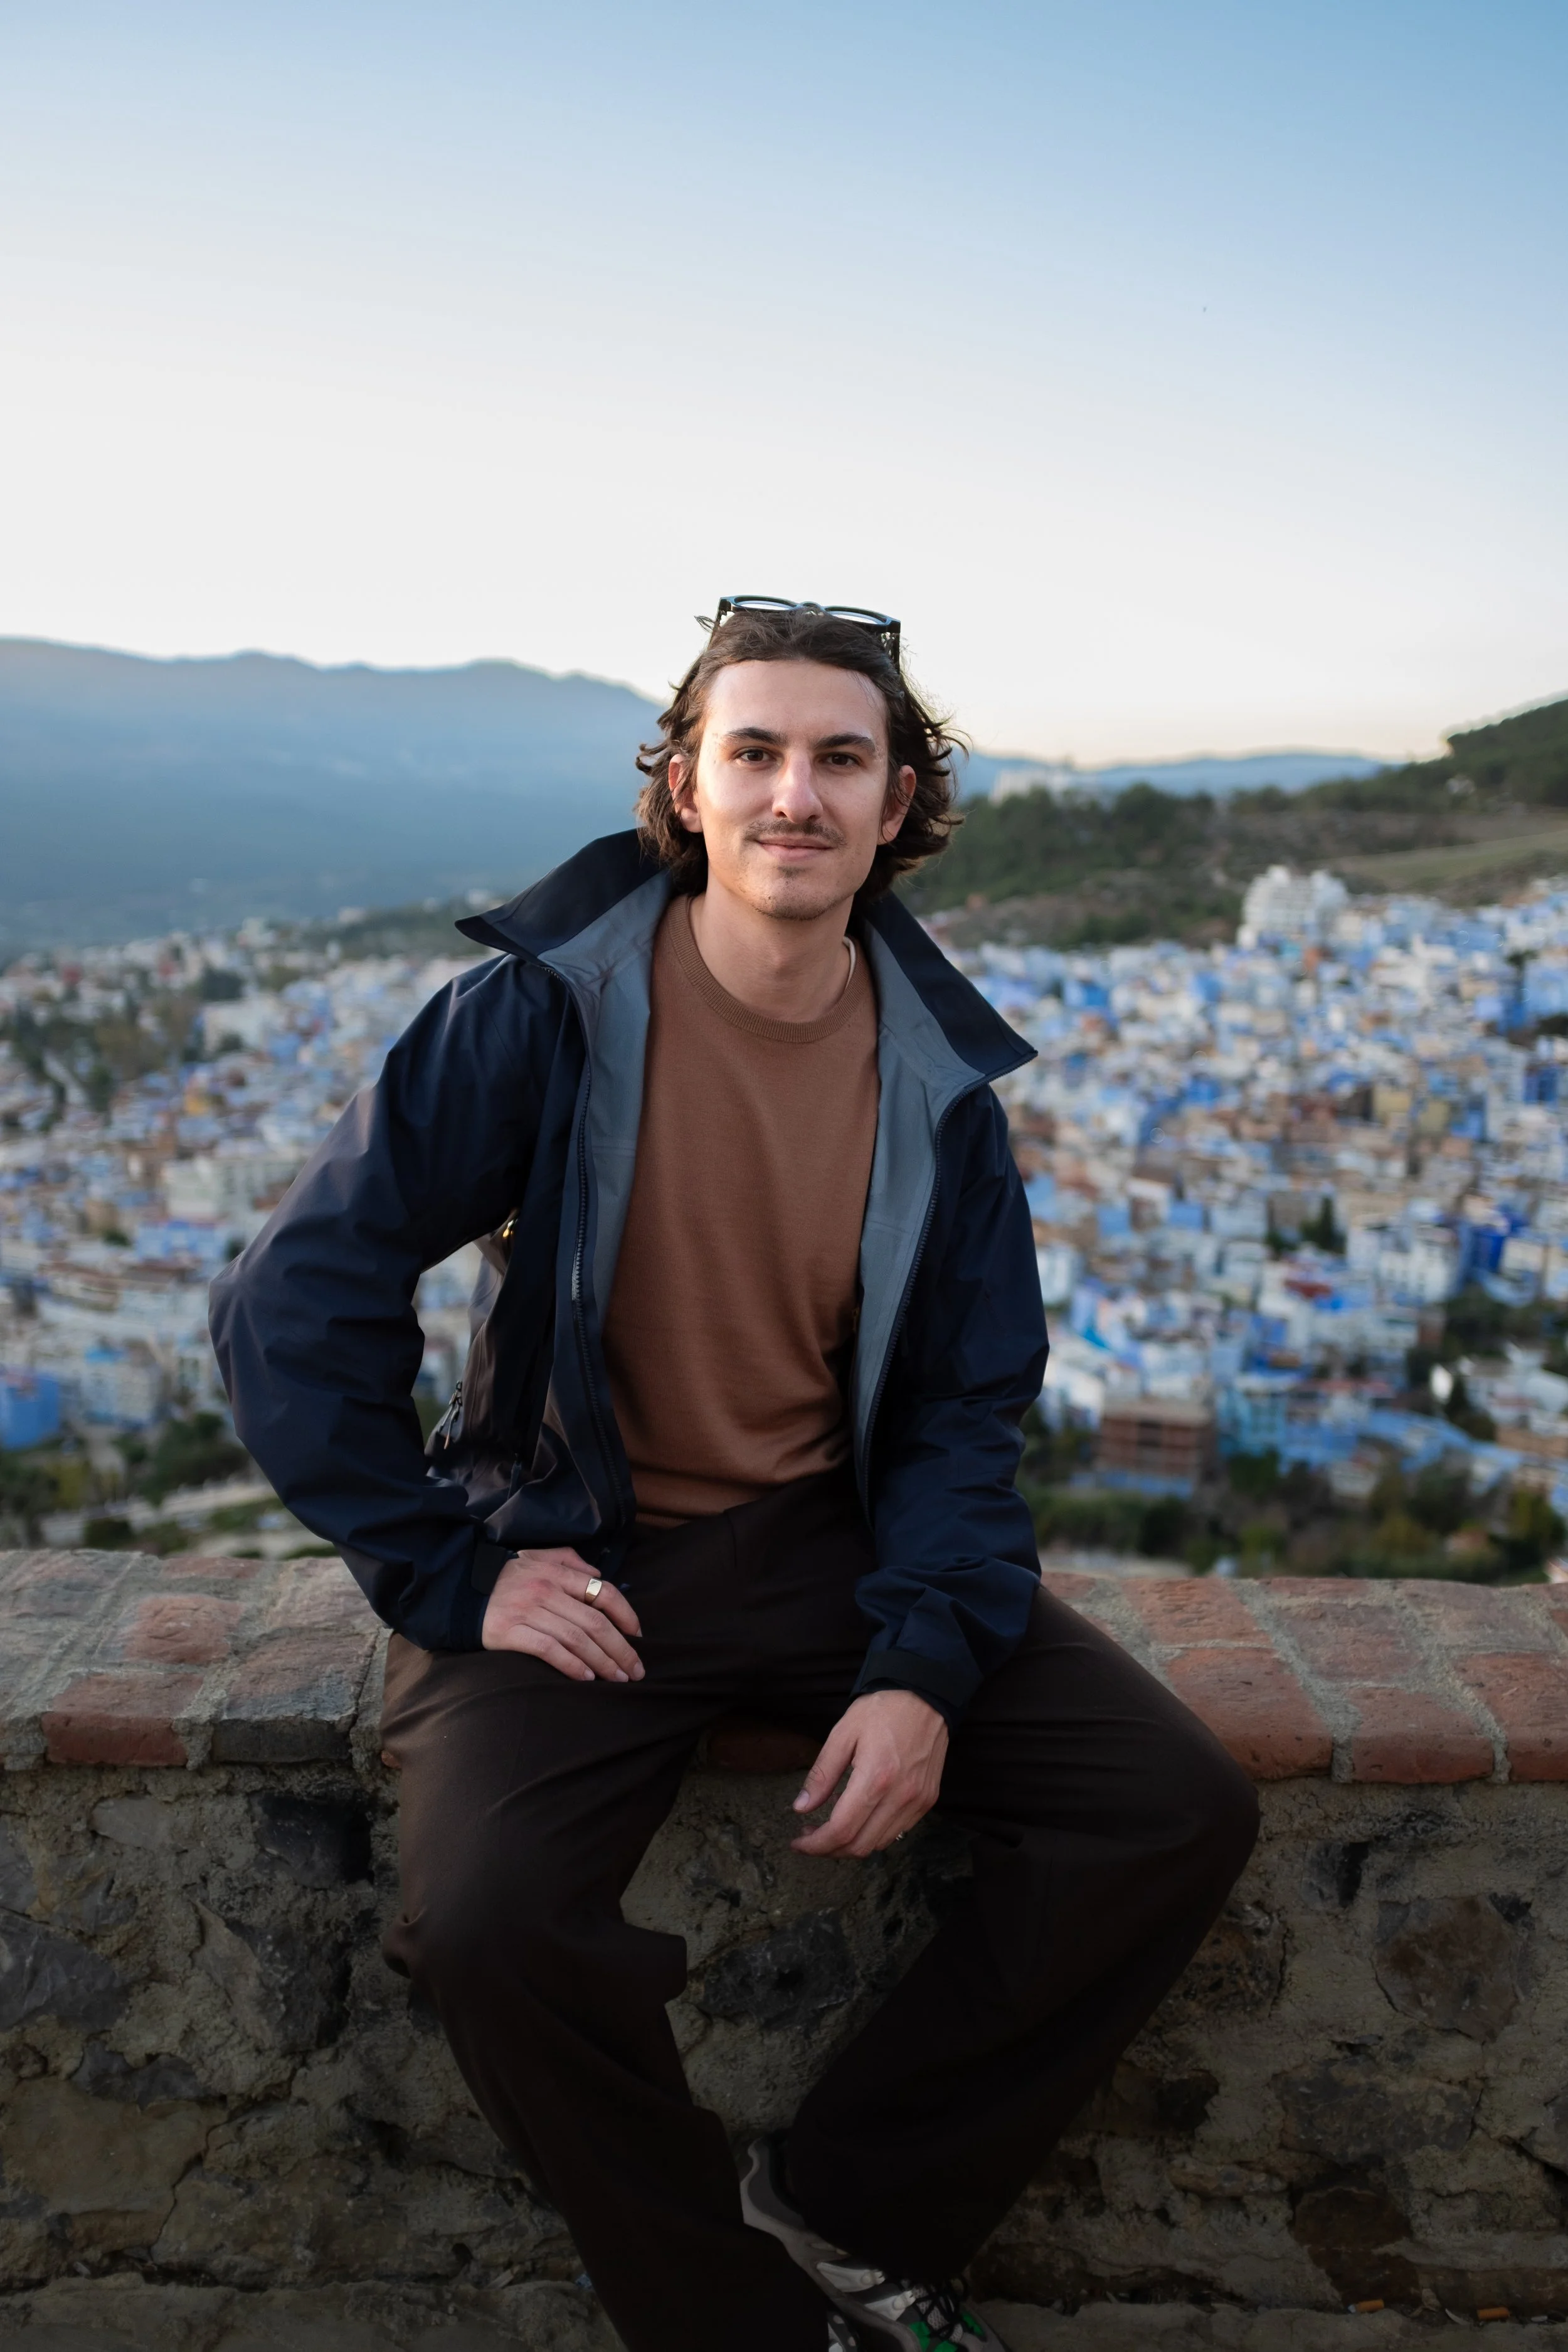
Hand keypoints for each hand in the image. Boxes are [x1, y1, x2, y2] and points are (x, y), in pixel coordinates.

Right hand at [481, 1548, 644, 1682]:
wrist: (458, 1589)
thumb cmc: (504, 1577)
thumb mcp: (537, 1557)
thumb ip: (569, 1561)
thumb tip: (597, 1575)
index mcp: (556, 1572)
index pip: (602, 1592)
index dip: (626, 1615)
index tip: (639, 1635)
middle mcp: (545, 1590)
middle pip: (594, 1622)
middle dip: (621, 1649)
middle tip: (636, 1670)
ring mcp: (527, 1611)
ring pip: (576, 1638)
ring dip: (602, 1661)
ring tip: (618, 1678)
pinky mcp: (510, 1632)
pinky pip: (548, 1650)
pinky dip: (571, 1664)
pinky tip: (586, 1678)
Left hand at [790, 1689, 947, 1857]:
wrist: (927, 1695)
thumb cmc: (882, 1710)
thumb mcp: (843, 1733)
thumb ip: (822, 1774)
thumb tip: (801, 1807)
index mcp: (876, 1777)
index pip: (841, 1830)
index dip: (815, 1844)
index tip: (797, 1842)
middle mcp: (900, 1796)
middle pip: (859, 1845)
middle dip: (829, 1850)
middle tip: (809, 1837)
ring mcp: (917, 1801)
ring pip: (878, 1844)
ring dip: (851, 1845)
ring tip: (831, 1828)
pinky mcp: (927, 1800)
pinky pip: (897, 1832)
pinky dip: (873, 1835)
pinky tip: (859, 1819)